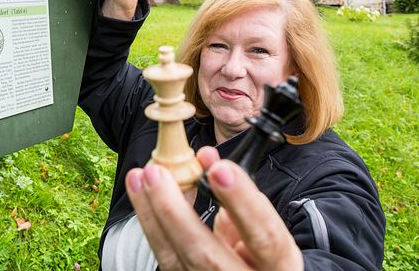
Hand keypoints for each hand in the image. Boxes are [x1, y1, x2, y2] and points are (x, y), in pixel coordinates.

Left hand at [125, 147, 302, 270]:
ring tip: (139, 178)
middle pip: (205, 256)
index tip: (220, 170)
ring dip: (152, 214)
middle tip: (158, 173)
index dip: (243, 203)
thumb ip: (240, 197)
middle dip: (176, 213)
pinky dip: (151, 224)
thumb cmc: (264, 251)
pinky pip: (165, 257)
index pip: (265, 237)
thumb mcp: (264, 227)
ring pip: (174, 259)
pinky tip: (142, 197)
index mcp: (278, 267)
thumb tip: (209, 159)